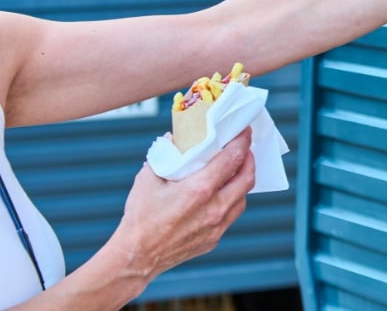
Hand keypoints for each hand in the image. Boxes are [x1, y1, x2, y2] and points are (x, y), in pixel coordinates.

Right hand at [114, 128, 254, 277]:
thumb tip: (174, 139)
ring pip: (243, 198)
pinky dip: (232, 200)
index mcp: (200, 190)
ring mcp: (217, 226)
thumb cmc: (140, 219)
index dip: (242, 142)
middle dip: (249, 159)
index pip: (232, 159)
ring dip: (242, 181)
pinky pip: (232, 215)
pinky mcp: (214, 238)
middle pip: (247, 178)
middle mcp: (214, 208)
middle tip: (244, 148)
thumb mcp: (148, 179)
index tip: (244, 131)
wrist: (136, 256)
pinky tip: (222, 193)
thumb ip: (165, 156)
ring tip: (235, 169)